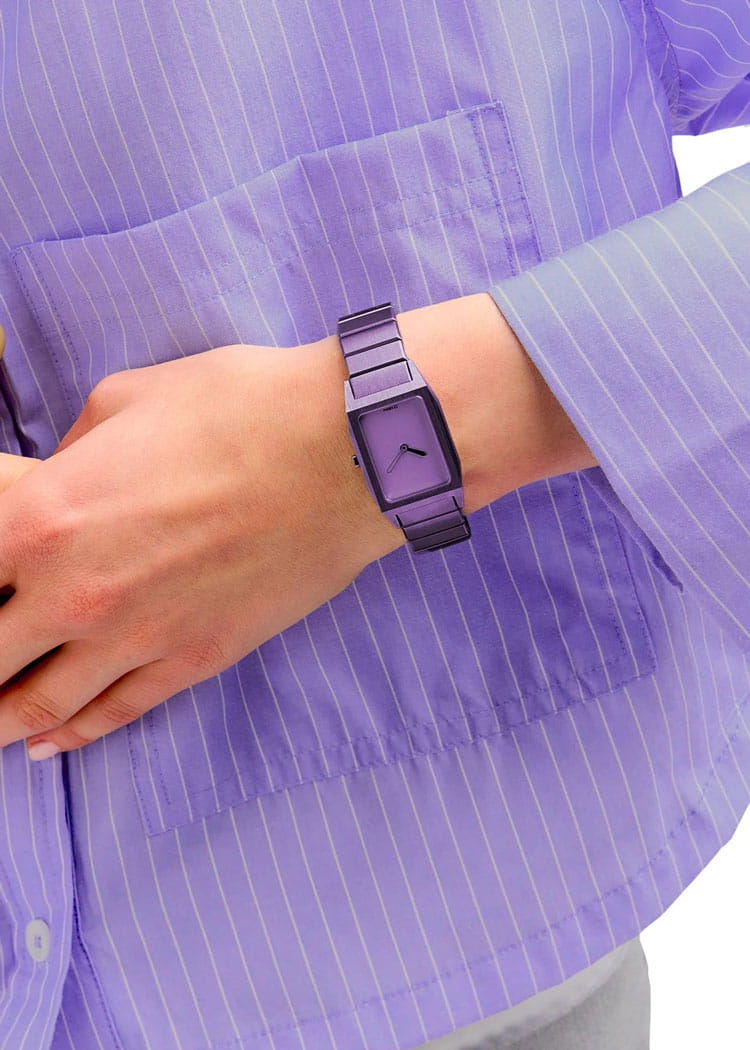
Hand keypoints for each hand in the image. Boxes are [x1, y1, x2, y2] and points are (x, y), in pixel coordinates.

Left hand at [0, 341, 402, 759]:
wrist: (346, 453)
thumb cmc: (240, 407)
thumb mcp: (125, 400)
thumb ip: (68, 452)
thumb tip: (53, 480)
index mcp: (42, 515)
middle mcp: (74, 592)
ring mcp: (137, 636)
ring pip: (37, 704)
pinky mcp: (194, 659)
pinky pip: (114, 713)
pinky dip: (71, 734)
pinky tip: (45, 744)